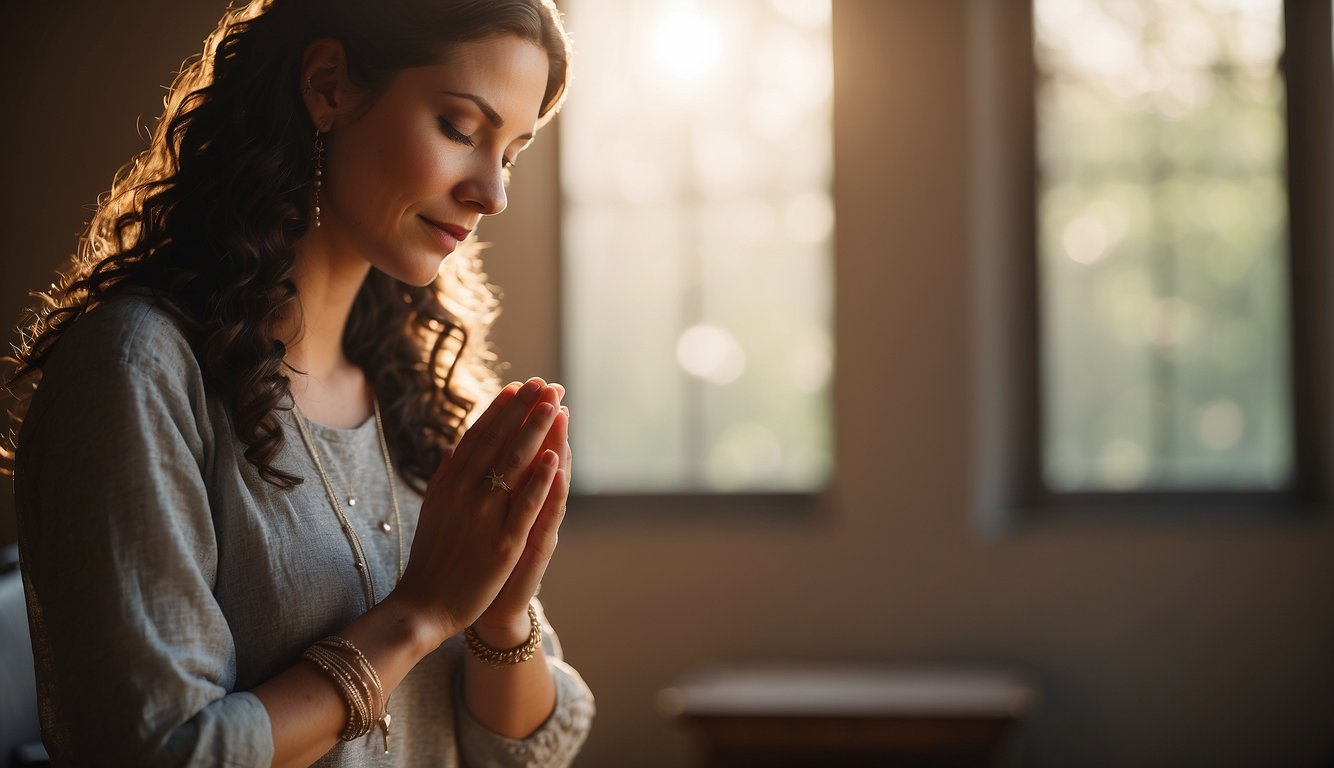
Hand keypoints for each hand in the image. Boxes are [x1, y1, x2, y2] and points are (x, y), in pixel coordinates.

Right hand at [389, 378, 563, 645]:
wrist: (424, 605)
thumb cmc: (432, 557)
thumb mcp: (434, 509)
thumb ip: (446, 476)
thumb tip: (455, 445)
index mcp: (448, 484)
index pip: (478, 437)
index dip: (500, 410)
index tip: (518, 387)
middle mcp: (463, 494)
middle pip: (498, 442)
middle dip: (524, 410)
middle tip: (545, 384)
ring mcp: (483, 517)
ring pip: (513, 465)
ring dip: (535, 432)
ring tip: (554, 405)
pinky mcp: (502, 543)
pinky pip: (524, 505)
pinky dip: (539, 480)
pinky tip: (553, 457)